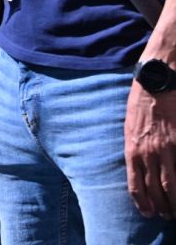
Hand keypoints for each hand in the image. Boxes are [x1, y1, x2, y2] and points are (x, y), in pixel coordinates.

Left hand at [126, 82, 175, 218]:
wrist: (155, 83)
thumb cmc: (140, 104)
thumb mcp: (129, 128)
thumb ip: (134, 149)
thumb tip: (138, 168)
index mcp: (132, 149)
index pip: (135, 184)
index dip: (142, 201)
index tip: (147, 212)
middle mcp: (148, 153)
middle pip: (155, 188)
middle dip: (161, 206)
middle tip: (166, 216)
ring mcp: (166, 149)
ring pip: (172, 184)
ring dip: (174, 202)